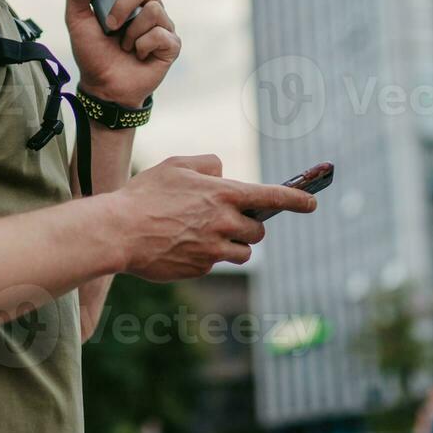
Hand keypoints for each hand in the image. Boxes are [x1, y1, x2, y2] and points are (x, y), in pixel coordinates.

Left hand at [65, 0, 179, 106]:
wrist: (103, 86)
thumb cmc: (92, 53)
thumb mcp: (76, 22)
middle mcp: (148, 7)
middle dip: (124, 3)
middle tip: (110, 24)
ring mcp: (162, 25)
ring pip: (154, 10)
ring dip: (131, 31)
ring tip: (124, 45)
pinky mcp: (170, 45)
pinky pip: (160, 34)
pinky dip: (143, 46)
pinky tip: (138, 55)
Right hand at [110, 155, 316, 281]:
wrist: (119, 232)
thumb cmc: (144, 195)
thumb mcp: (175, 165)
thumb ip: (206, 164)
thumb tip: (223, 173)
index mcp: (223, 193)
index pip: (272, 196)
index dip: (297, 199)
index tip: (313, 202)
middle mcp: (224, 222)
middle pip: (258, 229)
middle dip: (249, 225)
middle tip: (226, 219)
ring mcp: (214, 249)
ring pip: (242, 251)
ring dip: (232, 244)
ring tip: (203, 234)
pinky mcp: (201, 268)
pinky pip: (215, 263)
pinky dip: (206, 256)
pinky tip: (180, 245)